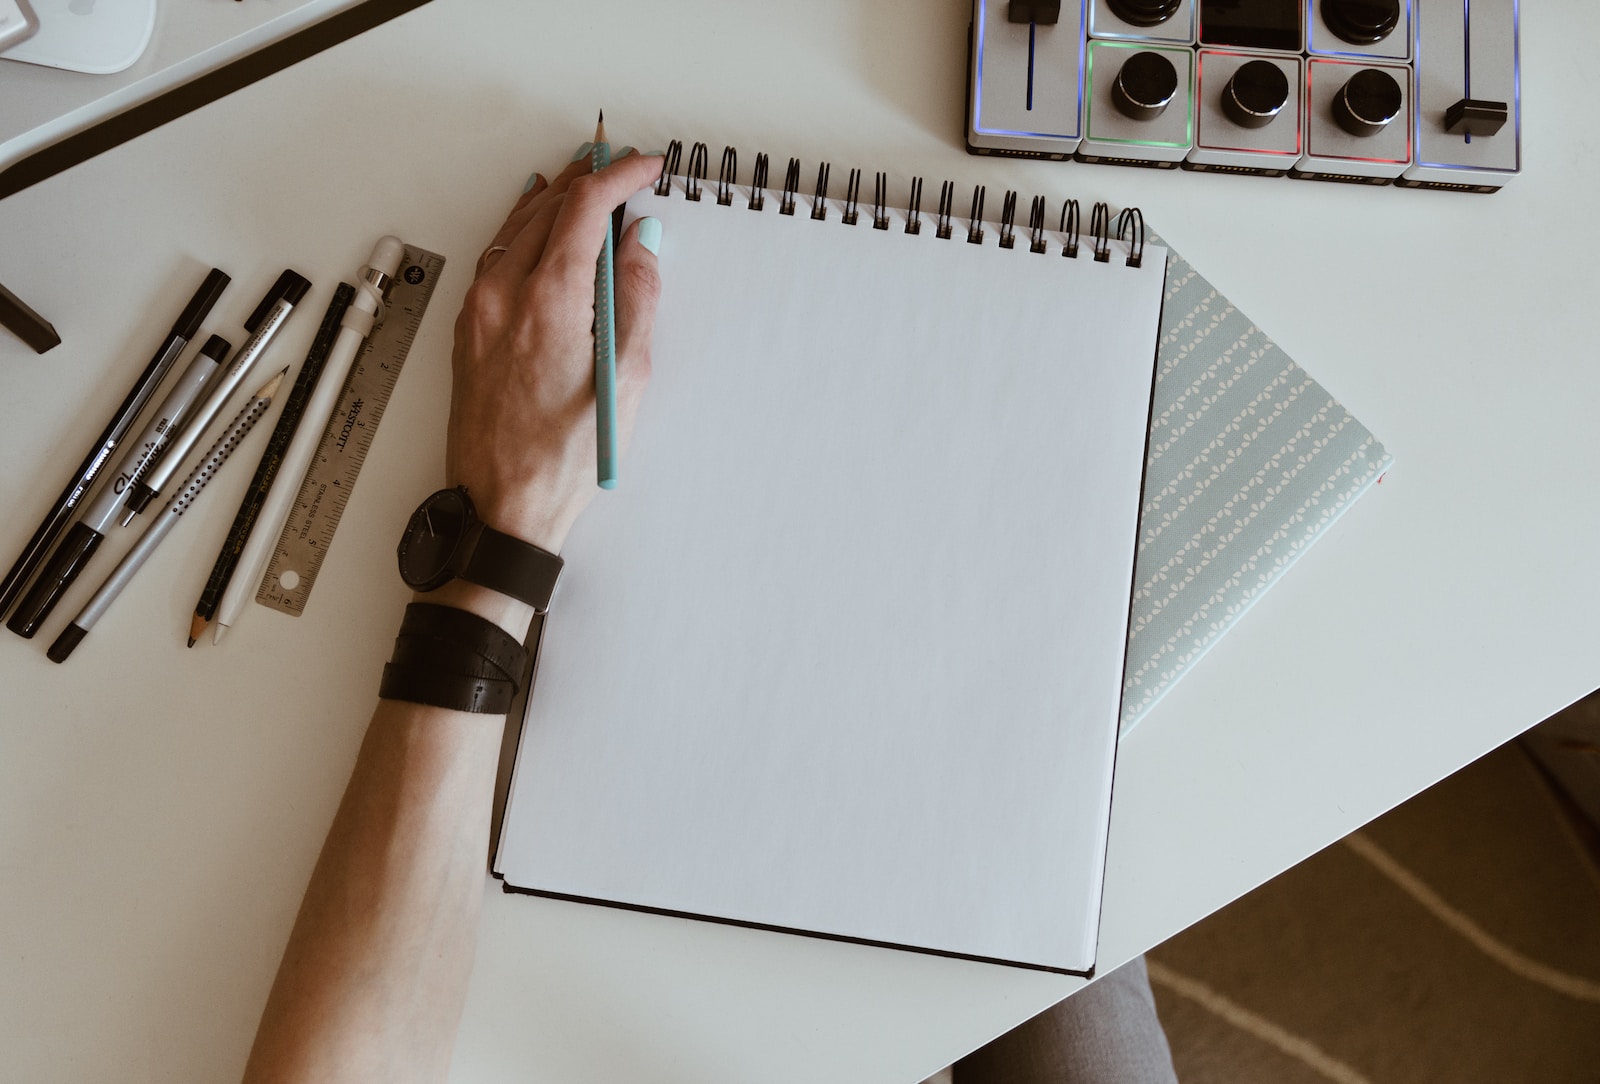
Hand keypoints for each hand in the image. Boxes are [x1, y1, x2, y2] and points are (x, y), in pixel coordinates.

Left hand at [447, 148, 663, 555]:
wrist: (502, 506)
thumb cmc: (563, 458)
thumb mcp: (626, 378)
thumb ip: (637, 300)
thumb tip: (641, 246)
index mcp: (548, 300)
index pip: (584, 207)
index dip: (620, 176)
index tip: (645, 167)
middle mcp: (504, 296)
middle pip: (547, 208)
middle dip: (588, 179)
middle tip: (621, 167)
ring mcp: (479, 312)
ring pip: (515, 228)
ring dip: (553, 199)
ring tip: (584, 184)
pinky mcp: (468, 331)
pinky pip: (495, 257)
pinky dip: (522, 230)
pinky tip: (535, 227)